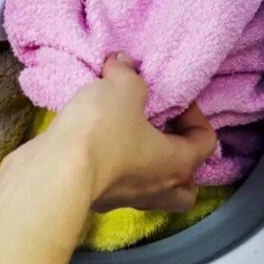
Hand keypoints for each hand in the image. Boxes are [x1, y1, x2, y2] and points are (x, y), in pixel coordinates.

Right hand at [34, 53, 216, 212]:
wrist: (57, 169)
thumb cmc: (102, 130)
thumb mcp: (122, 88)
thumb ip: (128, 73)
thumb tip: (122, 63)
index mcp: (177, 162)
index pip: (205, 140)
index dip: (194, 114)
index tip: (171, 98)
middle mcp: (158, 188)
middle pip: (186, 185)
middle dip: (178, 161)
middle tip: (161, 136)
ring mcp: (127, 199)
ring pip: (151, 191)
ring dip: (146, 170)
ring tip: (129, 144)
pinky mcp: (97, 201)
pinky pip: (115, 187)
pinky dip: (112, 170)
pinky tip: (96, 149)